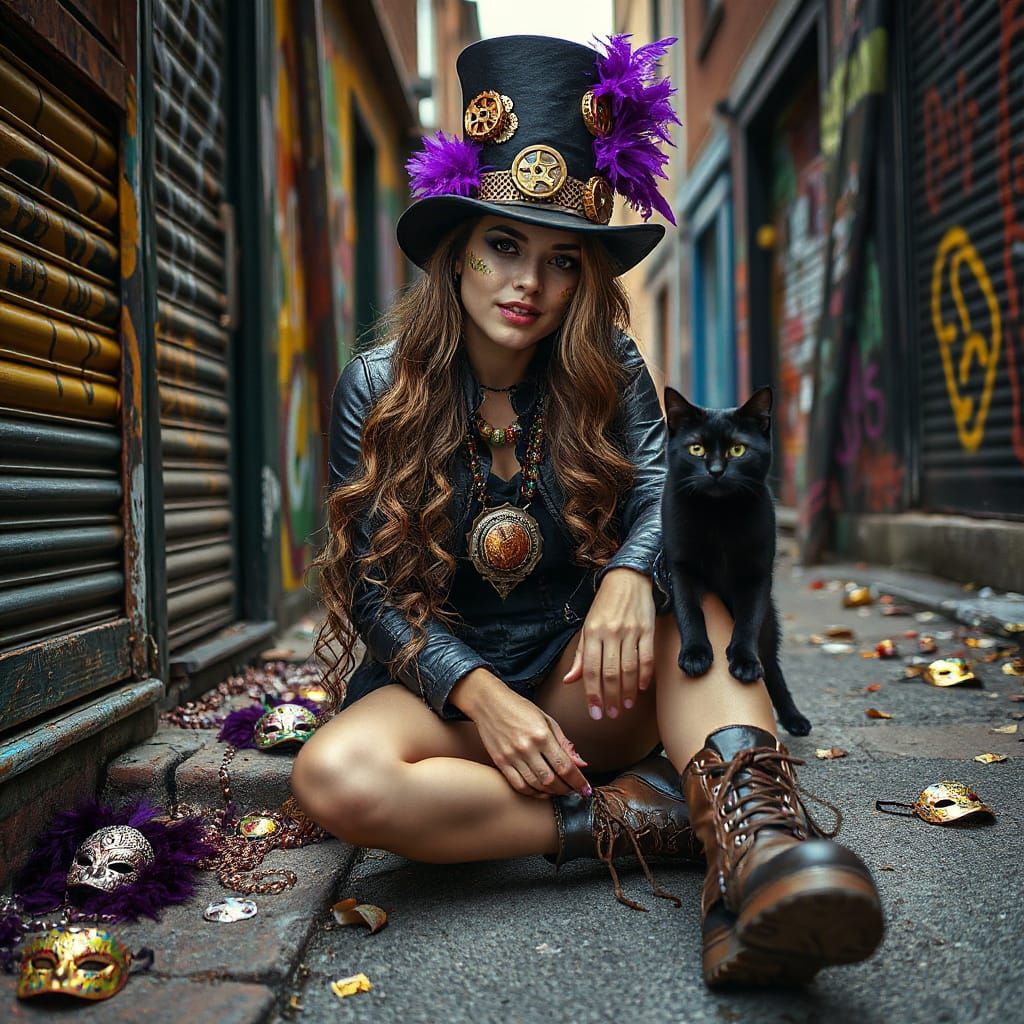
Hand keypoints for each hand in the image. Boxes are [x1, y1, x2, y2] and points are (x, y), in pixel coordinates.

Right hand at [452, 670, 590, 798]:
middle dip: (566, 790)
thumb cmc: (520, 708)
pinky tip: (540, 791)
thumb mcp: (547, 720)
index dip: (578, 782)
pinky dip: (532, 793)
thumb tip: (581, 764)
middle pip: (551, 780)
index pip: (565, 766)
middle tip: (573, 791)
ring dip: (551, 793)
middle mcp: (527, 747)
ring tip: (559, 791)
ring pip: (536, 786)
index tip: (586, 790)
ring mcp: (512, 756)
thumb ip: (564, 743)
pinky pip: (518, 785)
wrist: (489, 702)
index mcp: (542, 735)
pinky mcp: (500, 762)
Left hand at [562, 567, 654, 718]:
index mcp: (592, 633)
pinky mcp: (647, 630)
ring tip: (624, 706)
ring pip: (629, 668)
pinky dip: (645, 676)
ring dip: (627, 692)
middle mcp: (610, 633)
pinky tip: (641, 689)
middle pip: (610, 673)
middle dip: (610, 697)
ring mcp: (630, 631)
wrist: (628, 579)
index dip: (592, 694)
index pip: (590, 669)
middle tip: (611, 714)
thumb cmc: (604, 606)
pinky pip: (647, 658)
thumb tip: (569, 681)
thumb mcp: (587, 628)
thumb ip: (580, 656)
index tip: (595, 712)